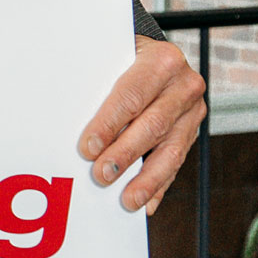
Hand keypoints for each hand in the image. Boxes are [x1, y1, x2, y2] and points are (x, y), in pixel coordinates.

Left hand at [80, 36, 208, 214]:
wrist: (154, 54)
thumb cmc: (121, 56)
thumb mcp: (111, 55)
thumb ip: (97, 79)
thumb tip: (65, 114)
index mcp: (162, 60)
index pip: (131, 96)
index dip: (109, 124)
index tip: (87, 148)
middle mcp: (184, 85)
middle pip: (152, 126)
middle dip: (125, 154)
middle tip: (101, 176)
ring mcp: (192, 110)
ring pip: (171, 150)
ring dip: (147, 179)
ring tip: (127, 200)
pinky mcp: (193, 131)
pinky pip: (177, 162)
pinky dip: (160, 185)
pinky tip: (146, 203)